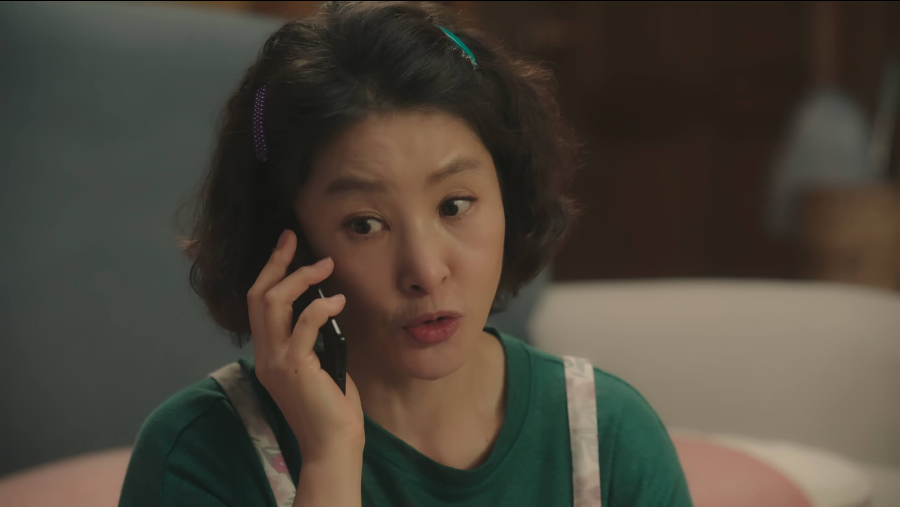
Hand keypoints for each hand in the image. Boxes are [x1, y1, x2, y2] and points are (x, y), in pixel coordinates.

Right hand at [247, 229, 363, 463]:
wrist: (333, 444)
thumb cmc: (332, 407)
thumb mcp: (320, 365)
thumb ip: (314, 339)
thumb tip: (326, 307)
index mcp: (268, 354)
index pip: (259, 303)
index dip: (270, 271)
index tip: (285, 246)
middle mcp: (265, 355)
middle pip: (258, 295)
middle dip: (277, 262)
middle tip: (293, 239)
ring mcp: (276, 361)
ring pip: (273, 303)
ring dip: (300, 278)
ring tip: (325, 266)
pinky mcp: (295, 367)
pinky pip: (303, 324)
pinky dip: (320, 307)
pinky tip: (337, 302)